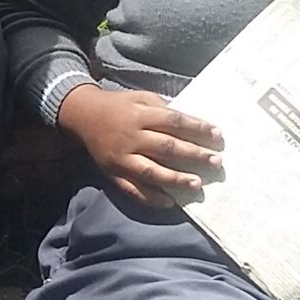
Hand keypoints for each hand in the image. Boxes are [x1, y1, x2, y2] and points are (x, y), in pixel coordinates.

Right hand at [59, 84, 223, 207]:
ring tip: (197, 184)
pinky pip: (133, 188)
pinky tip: (169, 202)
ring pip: (152, 171)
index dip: (198, 128)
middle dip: (194, 155)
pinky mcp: (113, 173)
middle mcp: (131, 137)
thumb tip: (192, 124)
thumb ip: (164, 109)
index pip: (174, 122)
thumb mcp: (140, 97)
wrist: (82, 115)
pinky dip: (151, 197)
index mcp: (140, 115)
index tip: (218, 136)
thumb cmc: (118, 105)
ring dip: (176, 178)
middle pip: (167, 147)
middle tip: (216, 162)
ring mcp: (121, 157)